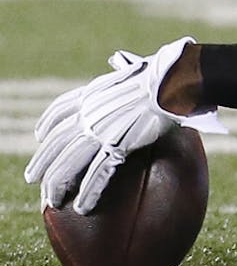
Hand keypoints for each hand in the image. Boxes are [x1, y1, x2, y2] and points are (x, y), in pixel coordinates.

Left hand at [25, 38, 214, 211]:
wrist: (173, 80)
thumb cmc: (164, 73)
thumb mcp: (135, 68)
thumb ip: (124, 68)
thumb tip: (122, 58)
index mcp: (93, 93)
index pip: (60, 110)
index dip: (47, 124)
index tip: (41, 136)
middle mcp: (89, 113)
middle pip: (56, 143)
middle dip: (43, 163)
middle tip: (34, 179)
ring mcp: (100, 130)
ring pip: (69, 163)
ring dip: (57, 185)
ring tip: (52, 202)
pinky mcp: (117, 145)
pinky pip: (97, 174)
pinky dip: (88, 192)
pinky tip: (82, 207)